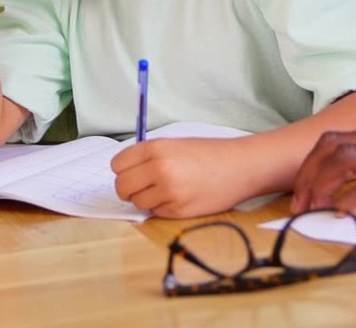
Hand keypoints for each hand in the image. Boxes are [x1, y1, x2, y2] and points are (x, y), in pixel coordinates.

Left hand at [111, 138, 241, 217]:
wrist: (238, 167)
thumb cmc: (207, 153)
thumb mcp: (173, 144)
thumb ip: (147, 156)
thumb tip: (123, 172)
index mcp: (156, 148)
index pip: (117, 164)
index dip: (123, 169)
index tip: (130, 171)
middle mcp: (159, 169)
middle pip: (121, 186)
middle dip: (128, 188)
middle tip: (141, 185)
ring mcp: (168, 192)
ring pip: (137, 202)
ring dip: (146, 199)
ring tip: (165, 189)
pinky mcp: (178, 211)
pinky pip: (155, 212)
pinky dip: (161, 208)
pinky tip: (178, 197)